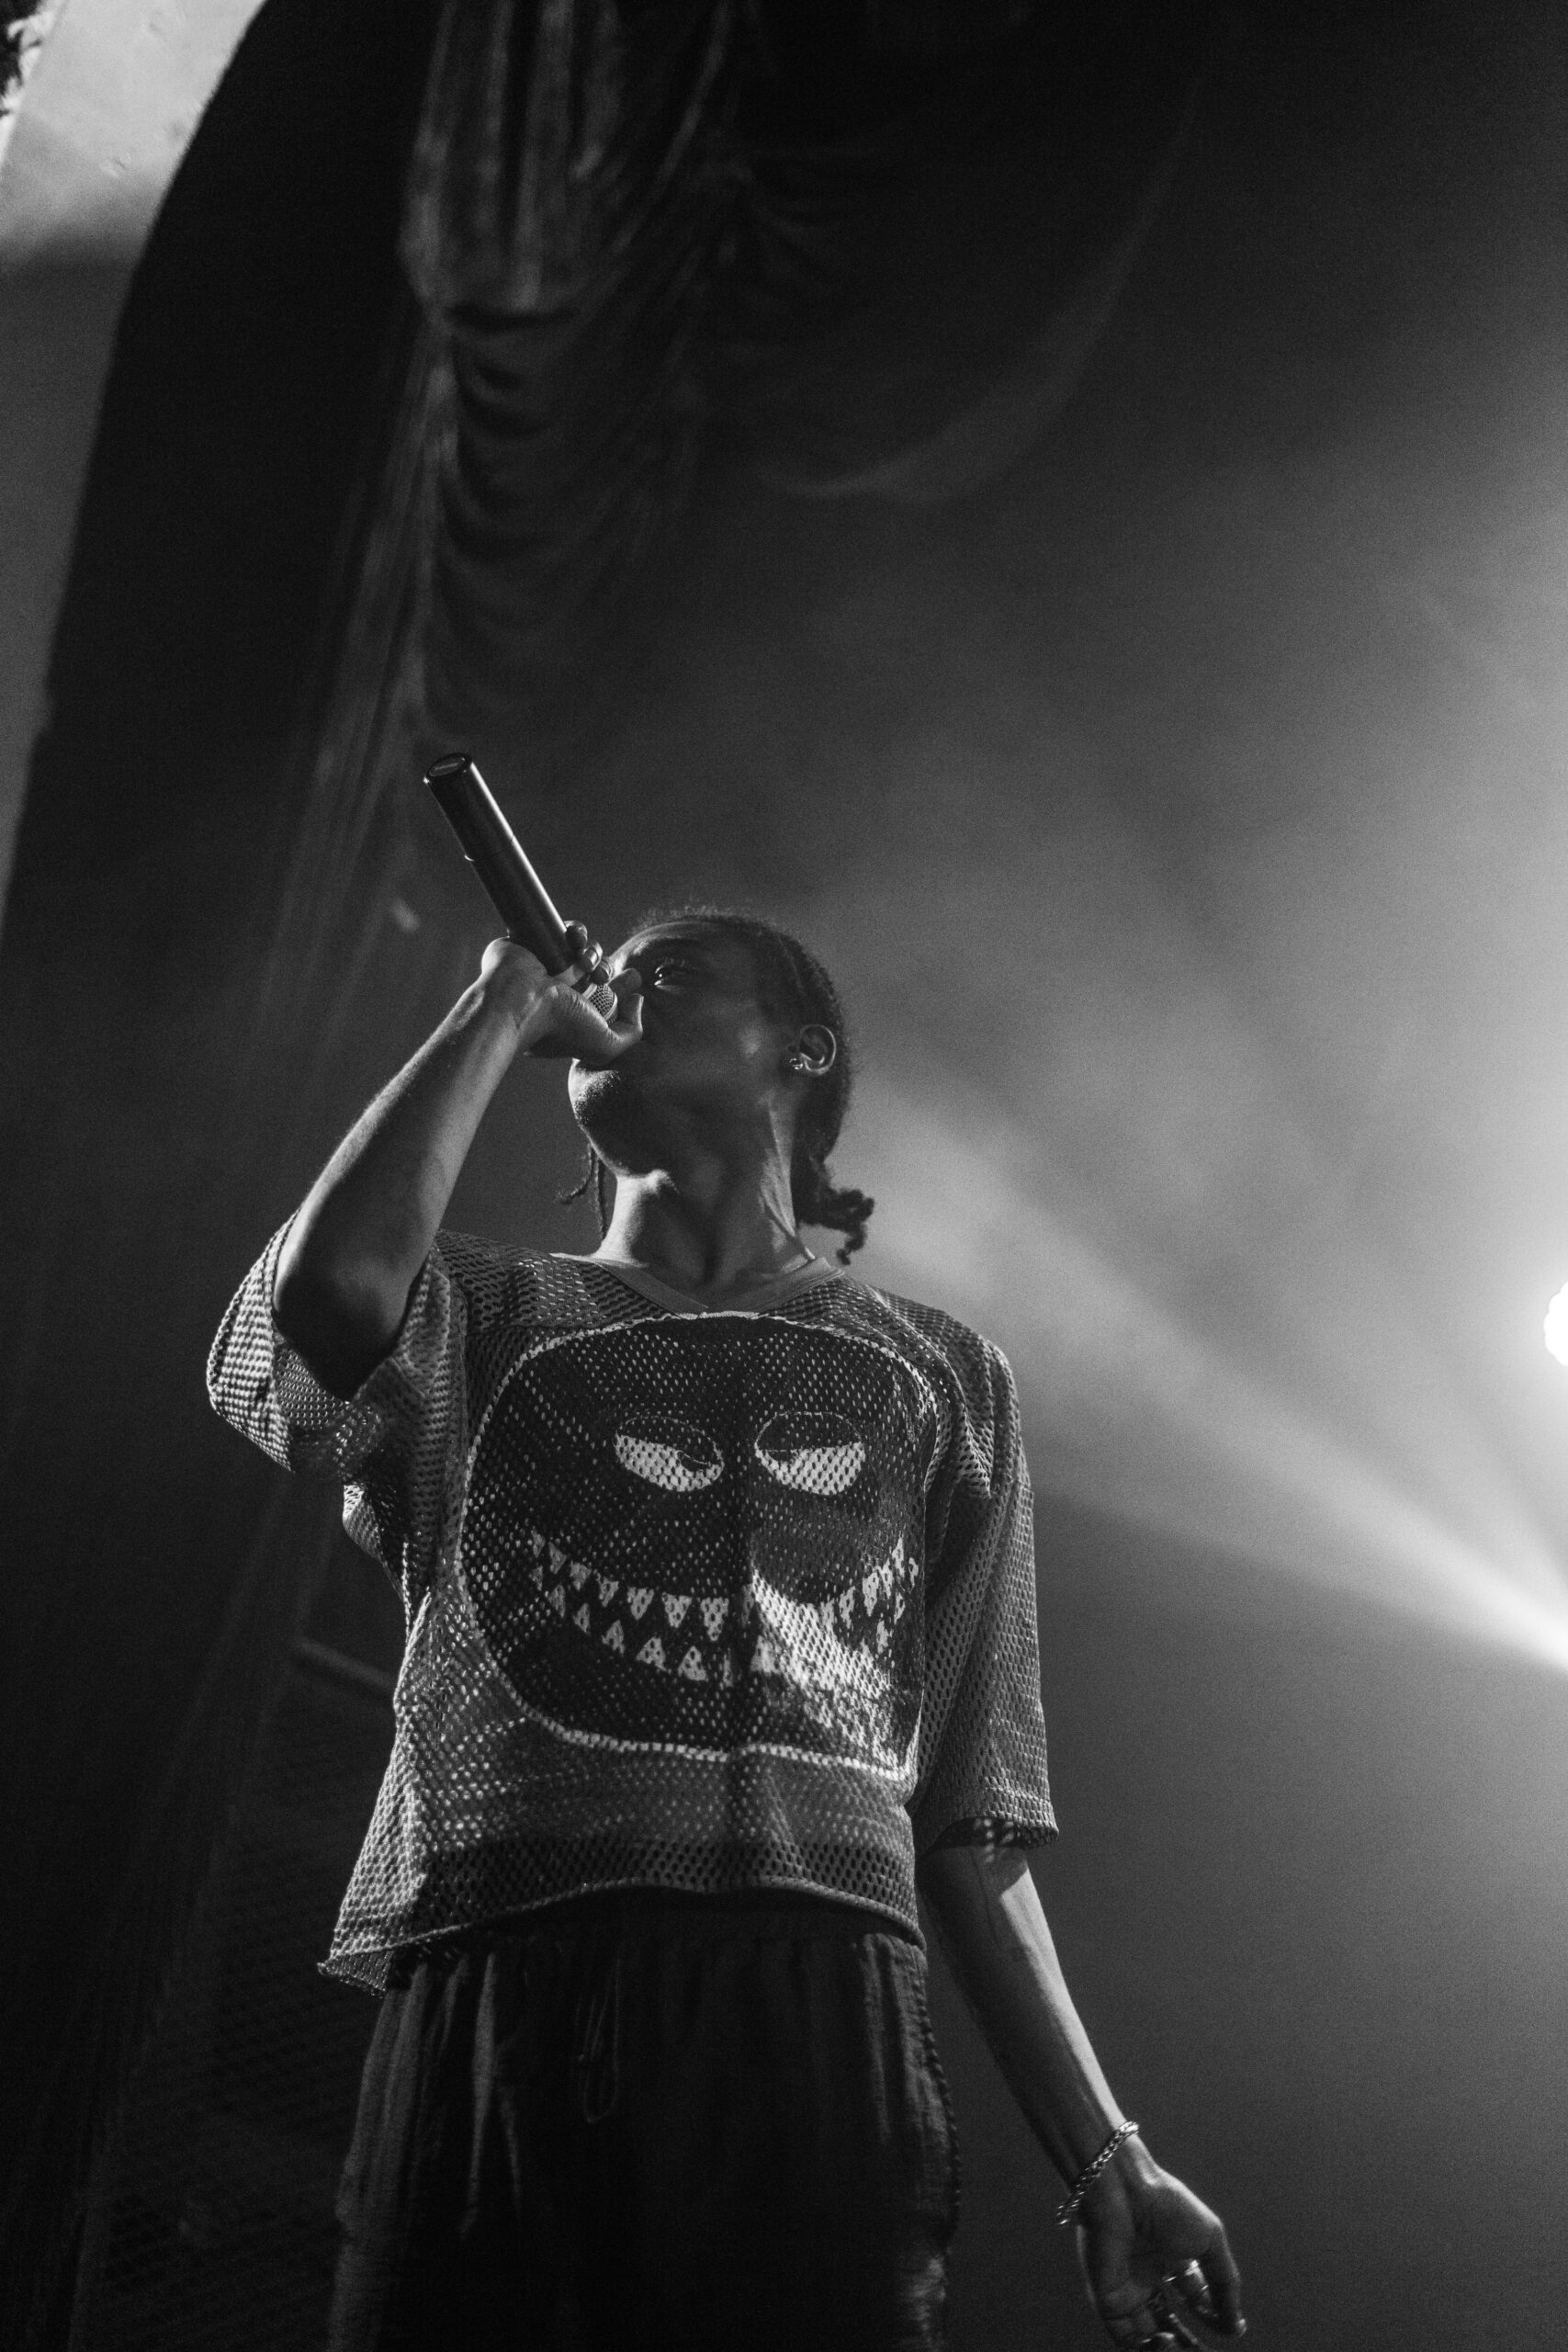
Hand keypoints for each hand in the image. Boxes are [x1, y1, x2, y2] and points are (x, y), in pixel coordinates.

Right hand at [479, 925, 642, 1064]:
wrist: (519, 1002)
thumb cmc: (559, 1027)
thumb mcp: (606, 1046)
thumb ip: (631, 1031)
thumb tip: (636, 1000)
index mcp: (572, 1012)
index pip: (603, 996)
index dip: (622, 986)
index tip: (633, 977)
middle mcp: (559, 989)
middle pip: (596, 969)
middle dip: (607, 968)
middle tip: (602, 975)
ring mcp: (547, 964)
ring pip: (584, 948)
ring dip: (593, 952)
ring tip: (584, 963)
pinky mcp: (537, 941)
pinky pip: (564, 929)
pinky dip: (576, 931)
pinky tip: (575, 941)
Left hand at [1074, 2139, 1243, 2348]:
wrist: (1124, 2193)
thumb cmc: (1167, 2206)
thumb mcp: (1210, 2241)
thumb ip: (1225, 2283)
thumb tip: (1236, 2326)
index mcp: (1172, 2257)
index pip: (1194, 2297)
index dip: (1213, 2314)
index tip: (1230, 2327)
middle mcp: (1149, 2275)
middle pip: (1171, 2322)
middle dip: (1190, 2343)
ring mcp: (1127, 2289)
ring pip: (1149, 2336)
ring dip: (1171, 2350)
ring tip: (1186, 2349)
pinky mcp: (1108, 2300)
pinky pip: (1126, 2338)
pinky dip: (1147, 2350)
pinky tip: (1167, 2342)